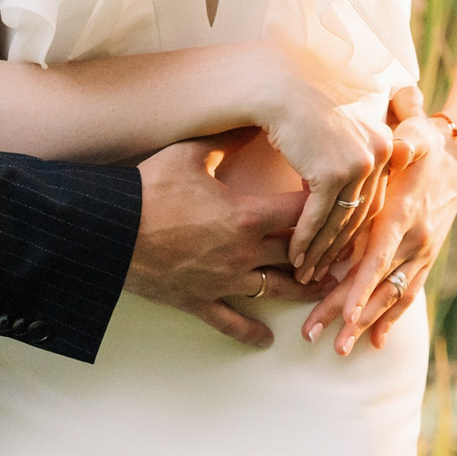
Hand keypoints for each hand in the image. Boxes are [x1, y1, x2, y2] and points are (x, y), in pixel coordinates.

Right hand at [125, 134, 324, 347]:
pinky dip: (250, 332)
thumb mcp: (189, 154)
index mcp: (246, 215)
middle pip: (298, 255)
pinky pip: (231, 322)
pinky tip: (266, 340)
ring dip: (302, 291)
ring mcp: (223, 281)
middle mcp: (243, 252)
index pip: (301, 211)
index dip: (323, 206)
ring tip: (324, 291)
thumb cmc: (147, 189)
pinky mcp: (200, 301)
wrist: (109, 231)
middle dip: (323, 252)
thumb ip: (226, 137)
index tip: (340, 203)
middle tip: (347, 252)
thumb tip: (253, 115)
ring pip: (276, 290)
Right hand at [243, 44, 393, 281]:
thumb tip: (341, 185)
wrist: (277, 83)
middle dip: (339, 248)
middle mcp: (378, 154)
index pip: (371, 197)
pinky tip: (293, 257)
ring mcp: (359, 164)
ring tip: (305, 272)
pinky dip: (305, 240)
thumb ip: (347, 154)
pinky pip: (319, 216)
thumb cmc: (300, 105)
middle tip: (323, 272)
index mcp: (382, 143)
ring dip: (321, 251)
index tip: (338, 251)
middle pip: (359, 214)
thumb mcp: (335, 131)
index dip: (353, 228)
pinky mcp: (334, 172)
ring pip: (340, 220)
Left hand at [304, 114, 456, 354]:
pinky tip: (375, 343)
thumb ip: (403, 143)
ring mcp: (422, 254)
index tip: (345, 312)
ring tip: (338, 349)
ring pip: (392, 297)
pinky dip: (391, 319)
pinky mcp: (424, 261)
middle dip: (349, 315)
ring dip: (366, 324)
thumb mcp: (415, 136)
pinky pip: (407, 295)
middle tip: (316, 337)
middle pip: (379, 285)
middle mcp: (415, 240)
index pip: (380, 256)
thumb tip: (395, 146)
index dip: (362, 285)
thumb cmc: (424, 144)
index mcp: (403, 213)